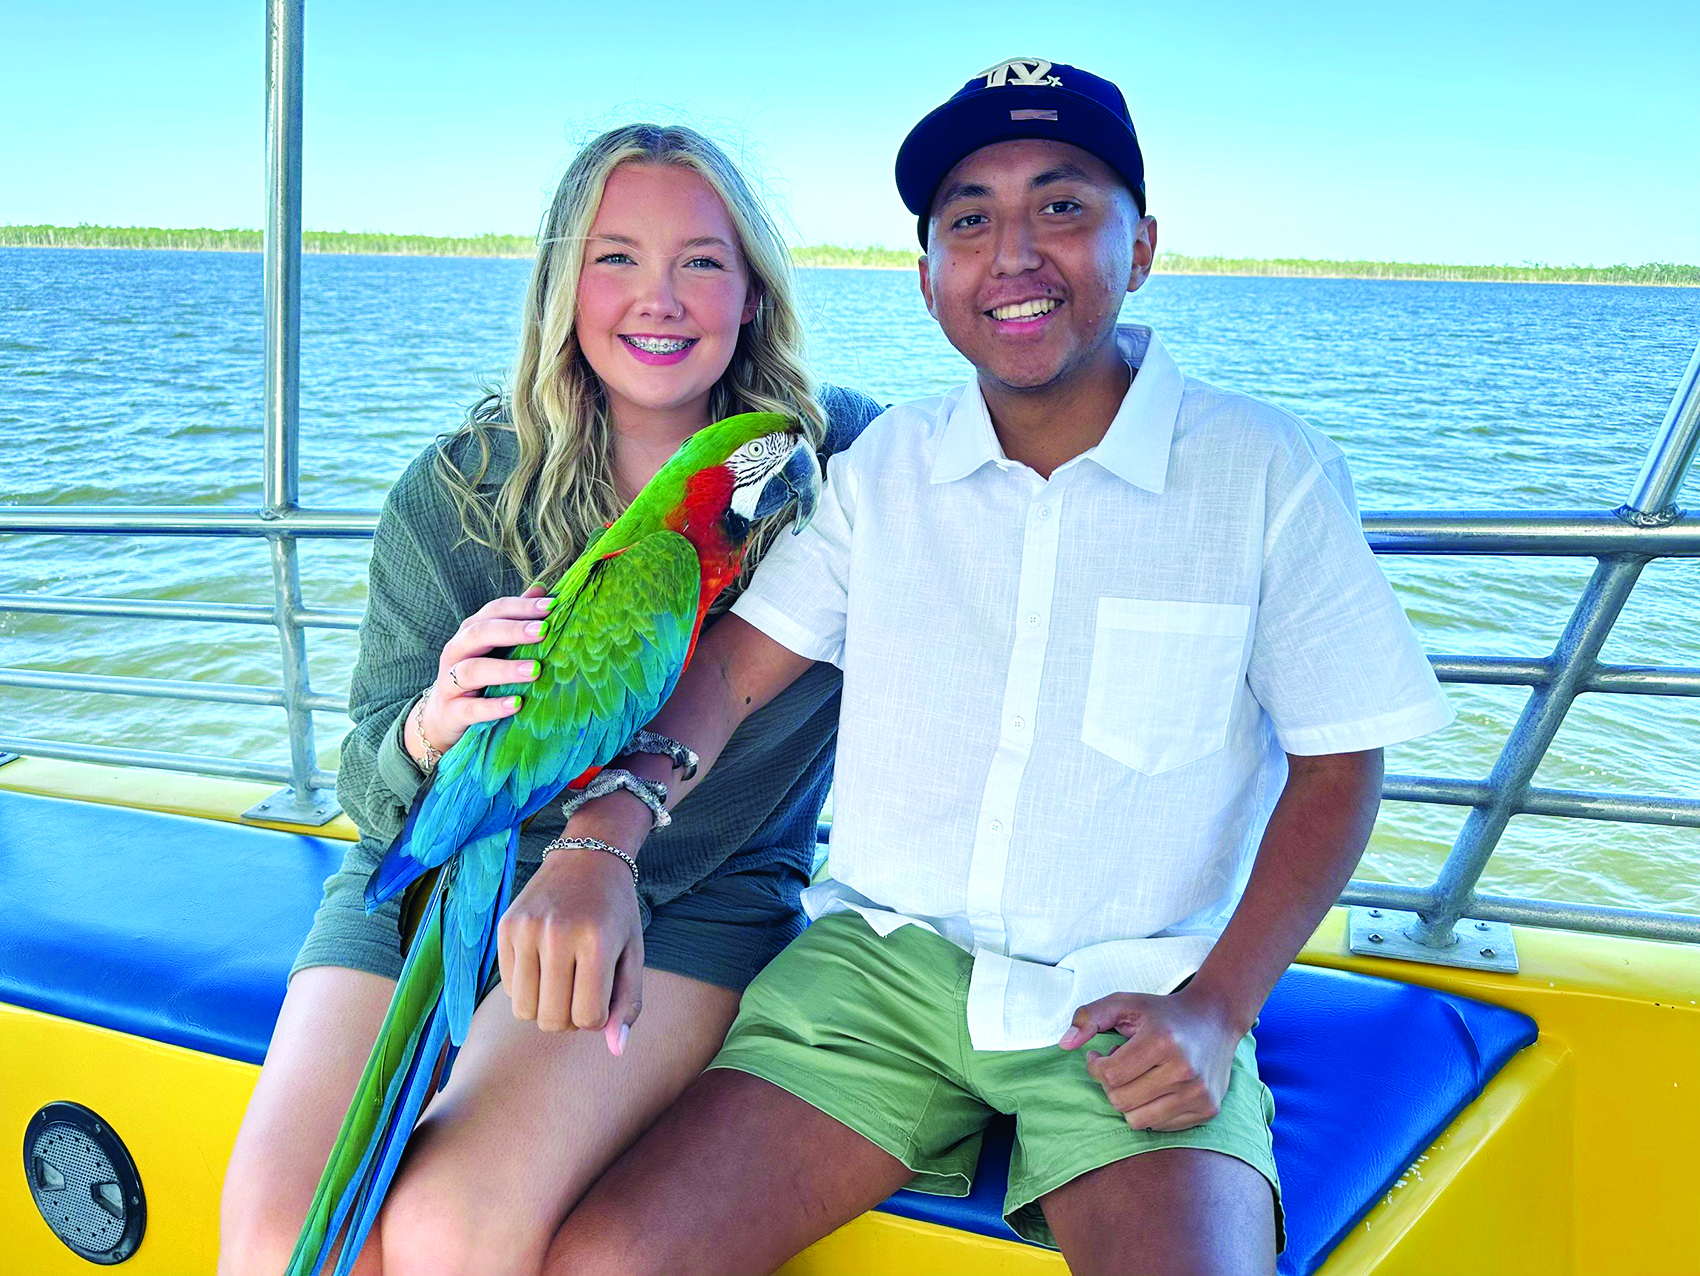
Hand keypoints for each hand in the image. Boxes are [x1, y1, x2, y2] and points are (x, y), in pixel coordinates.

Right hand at [410, 585, 550, 760]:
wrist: (443, 716)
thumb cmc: (478, 675)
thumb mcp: (494, 647)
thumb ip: (515, 620)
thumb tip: (542, 590)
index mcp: (471, 632)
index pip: (494, 611)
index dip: (521, 606)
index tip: (552, 605)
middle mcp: (457, 652)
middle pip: (479, 634)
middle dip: (512, 631)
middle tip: (544, 630)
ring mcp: (450, 682)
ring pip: (472, 670)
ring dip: (505, 669)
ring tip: (535, 670)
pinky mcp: (451, 712)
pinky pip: (470, 708)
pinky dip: (493, 707)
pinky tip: (517, 704)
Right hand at [496, 845, 643, 1055]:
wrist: (587, 857)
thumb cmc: (616, 912)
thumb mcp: (633, 953)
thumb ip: (628, 1003)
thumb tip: (617, 1049)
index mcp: (595, 942)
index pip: (588, 1018)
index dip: (597, 1017)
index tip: (602, 994)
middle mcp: (556, 935)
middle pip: (552, 1020)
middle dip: (569, 1018)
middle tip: (580, 990)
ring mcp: (525, 930)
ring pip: (524, 1011)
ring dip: (544, 1006)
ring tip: (561, 981)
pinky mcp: (504, 927)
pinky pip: (508, 987)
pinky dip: (526, 986)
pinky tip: (543, 961)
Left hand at [1058, 985, 1241, 1131]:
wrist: (1215, 1019)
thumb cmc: (1163, 1013)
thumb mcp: (1124, 1003)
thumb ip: (1089, 1017)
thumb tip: (1064, 1044)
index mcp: (1162, 1041)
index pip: (1109, 1075)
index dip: (1096, 1066)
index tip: (1100, 1054)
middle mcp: (1184, 1070)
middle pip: (1121, 1101)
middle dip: (1112, 1084)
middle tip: (1122, 1064)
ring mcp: (1199, 1093)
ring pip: (1138, 1120)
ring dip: (1130, 1101)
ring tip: (1139, 1076)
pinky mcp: (1208, 1110)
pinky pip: (1161, 1127)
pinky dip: (1152, 1110)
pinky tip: (1158, 1087)